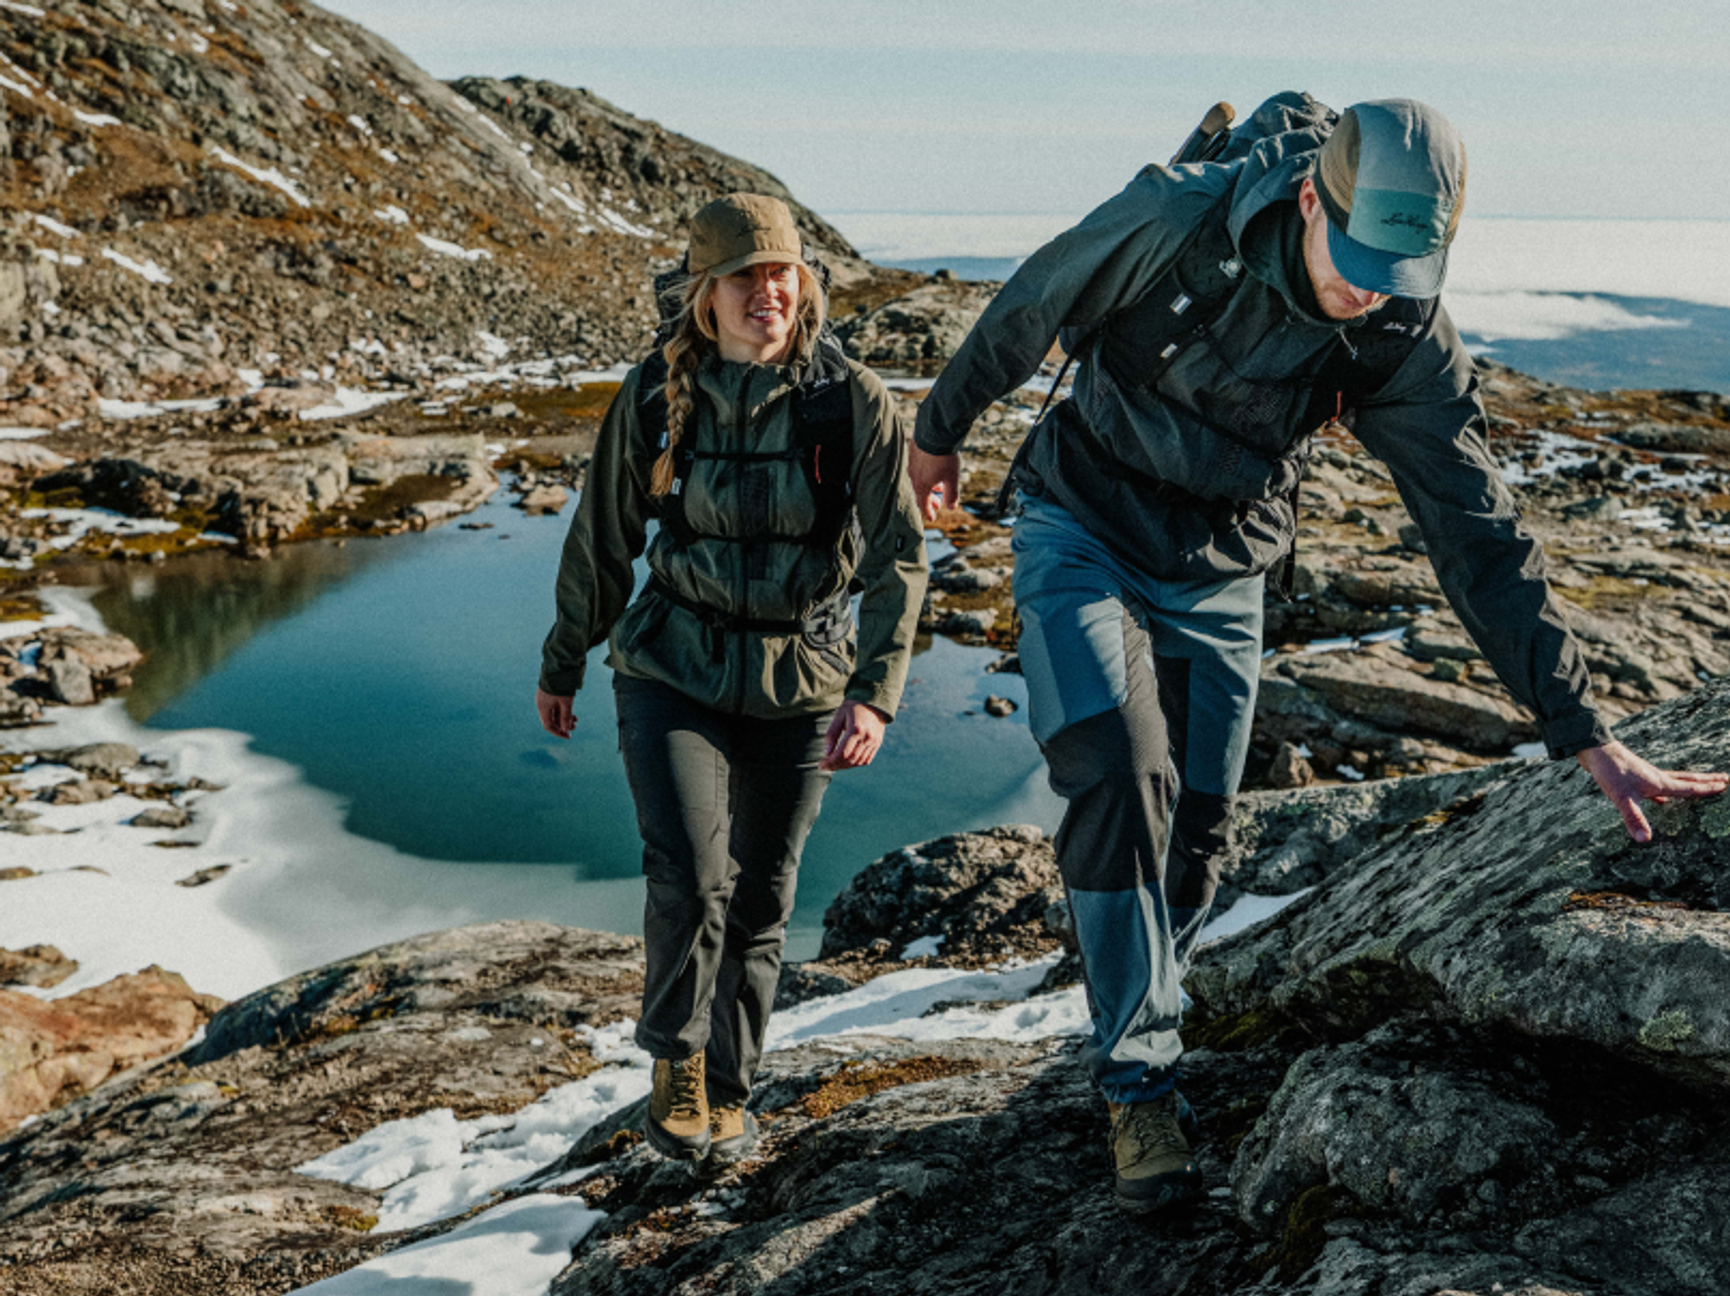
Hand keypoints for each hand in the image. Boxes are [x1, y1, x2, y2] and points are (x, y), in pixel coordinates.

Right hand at [537, 689, 575, 738]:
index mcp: (542, 707)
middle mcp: (542, 704)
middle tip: (574, 728)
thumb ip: (565, 717)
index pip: (548, 725)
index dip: (558, 732)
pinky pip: (555, 706)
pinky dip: (563, 710)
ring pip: (554, 712)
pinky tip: (572, 713)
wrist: (557, 667)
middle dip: (563, 725)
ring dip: (564, 717)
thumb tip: (565, 730)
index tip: (568, 736)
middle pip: (551, 719)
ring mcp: (545, 699)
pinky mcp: (549, 694)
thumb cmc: (561, 685)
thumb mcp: (566, 702)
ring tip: (576, 720)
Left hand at [820, 700, 888, 771]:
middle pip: (850, 760)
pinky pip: (866, 760)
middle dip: (835, 765)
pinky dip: (855, 764)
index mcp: (856, 729)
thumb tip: (826, 753)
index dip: (830, 762)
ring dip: (844, 766)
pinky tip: (846, 761)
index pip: (842, 753)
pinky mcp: (877, 744)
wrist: (873, 701)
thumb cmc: (853, 707)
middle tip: (825, 766)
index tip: (821, 764)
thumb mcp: (839, 716)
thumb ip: (832, 734)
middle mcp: (867, 737)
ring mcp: (874, 742)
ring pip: (858, 762)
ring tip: (834, 764)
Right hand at [908, 445, 960, 523]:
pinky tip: (933, 470)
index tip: (932, 518)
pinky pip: (918, 469)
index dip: (928, 512)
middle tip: (938, 504)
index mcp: (922, 486)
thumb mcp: (952, 478)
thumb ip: (952, 494)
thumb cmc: (944, 457)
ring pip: (919, 480)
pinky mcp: (913, 453)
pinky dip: (926, 474)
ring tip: (939, 486)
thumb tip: (951, 507)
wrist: (934, 432)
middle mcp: (913, 476)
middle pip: (920, 493)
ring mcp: (912, 464)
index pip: (923, 504)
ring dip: (929, 486)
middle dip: (930, 500)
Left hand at [1576, 740, 1727, 841]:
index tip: (1725, 785)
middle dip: (1707, 781)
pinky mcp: (1633, 776)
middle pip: (1687, 779)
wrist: (1594, 750)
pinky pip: (1654, 785)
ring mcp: (1645, 775)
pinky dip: (1662, 792)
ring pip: (1673, 780)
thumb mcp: (1621, 798)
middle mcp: (1656, 777)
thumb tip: (1645, 839)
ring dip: (1688, 783)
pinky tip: (1659, 798)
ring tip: (1700, 784)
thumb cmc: (1610, 772)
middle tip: (1726, 779)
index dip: (1707, 789)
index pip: (1689, 788)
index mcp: (1659, 783)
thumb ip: (1633, 818)